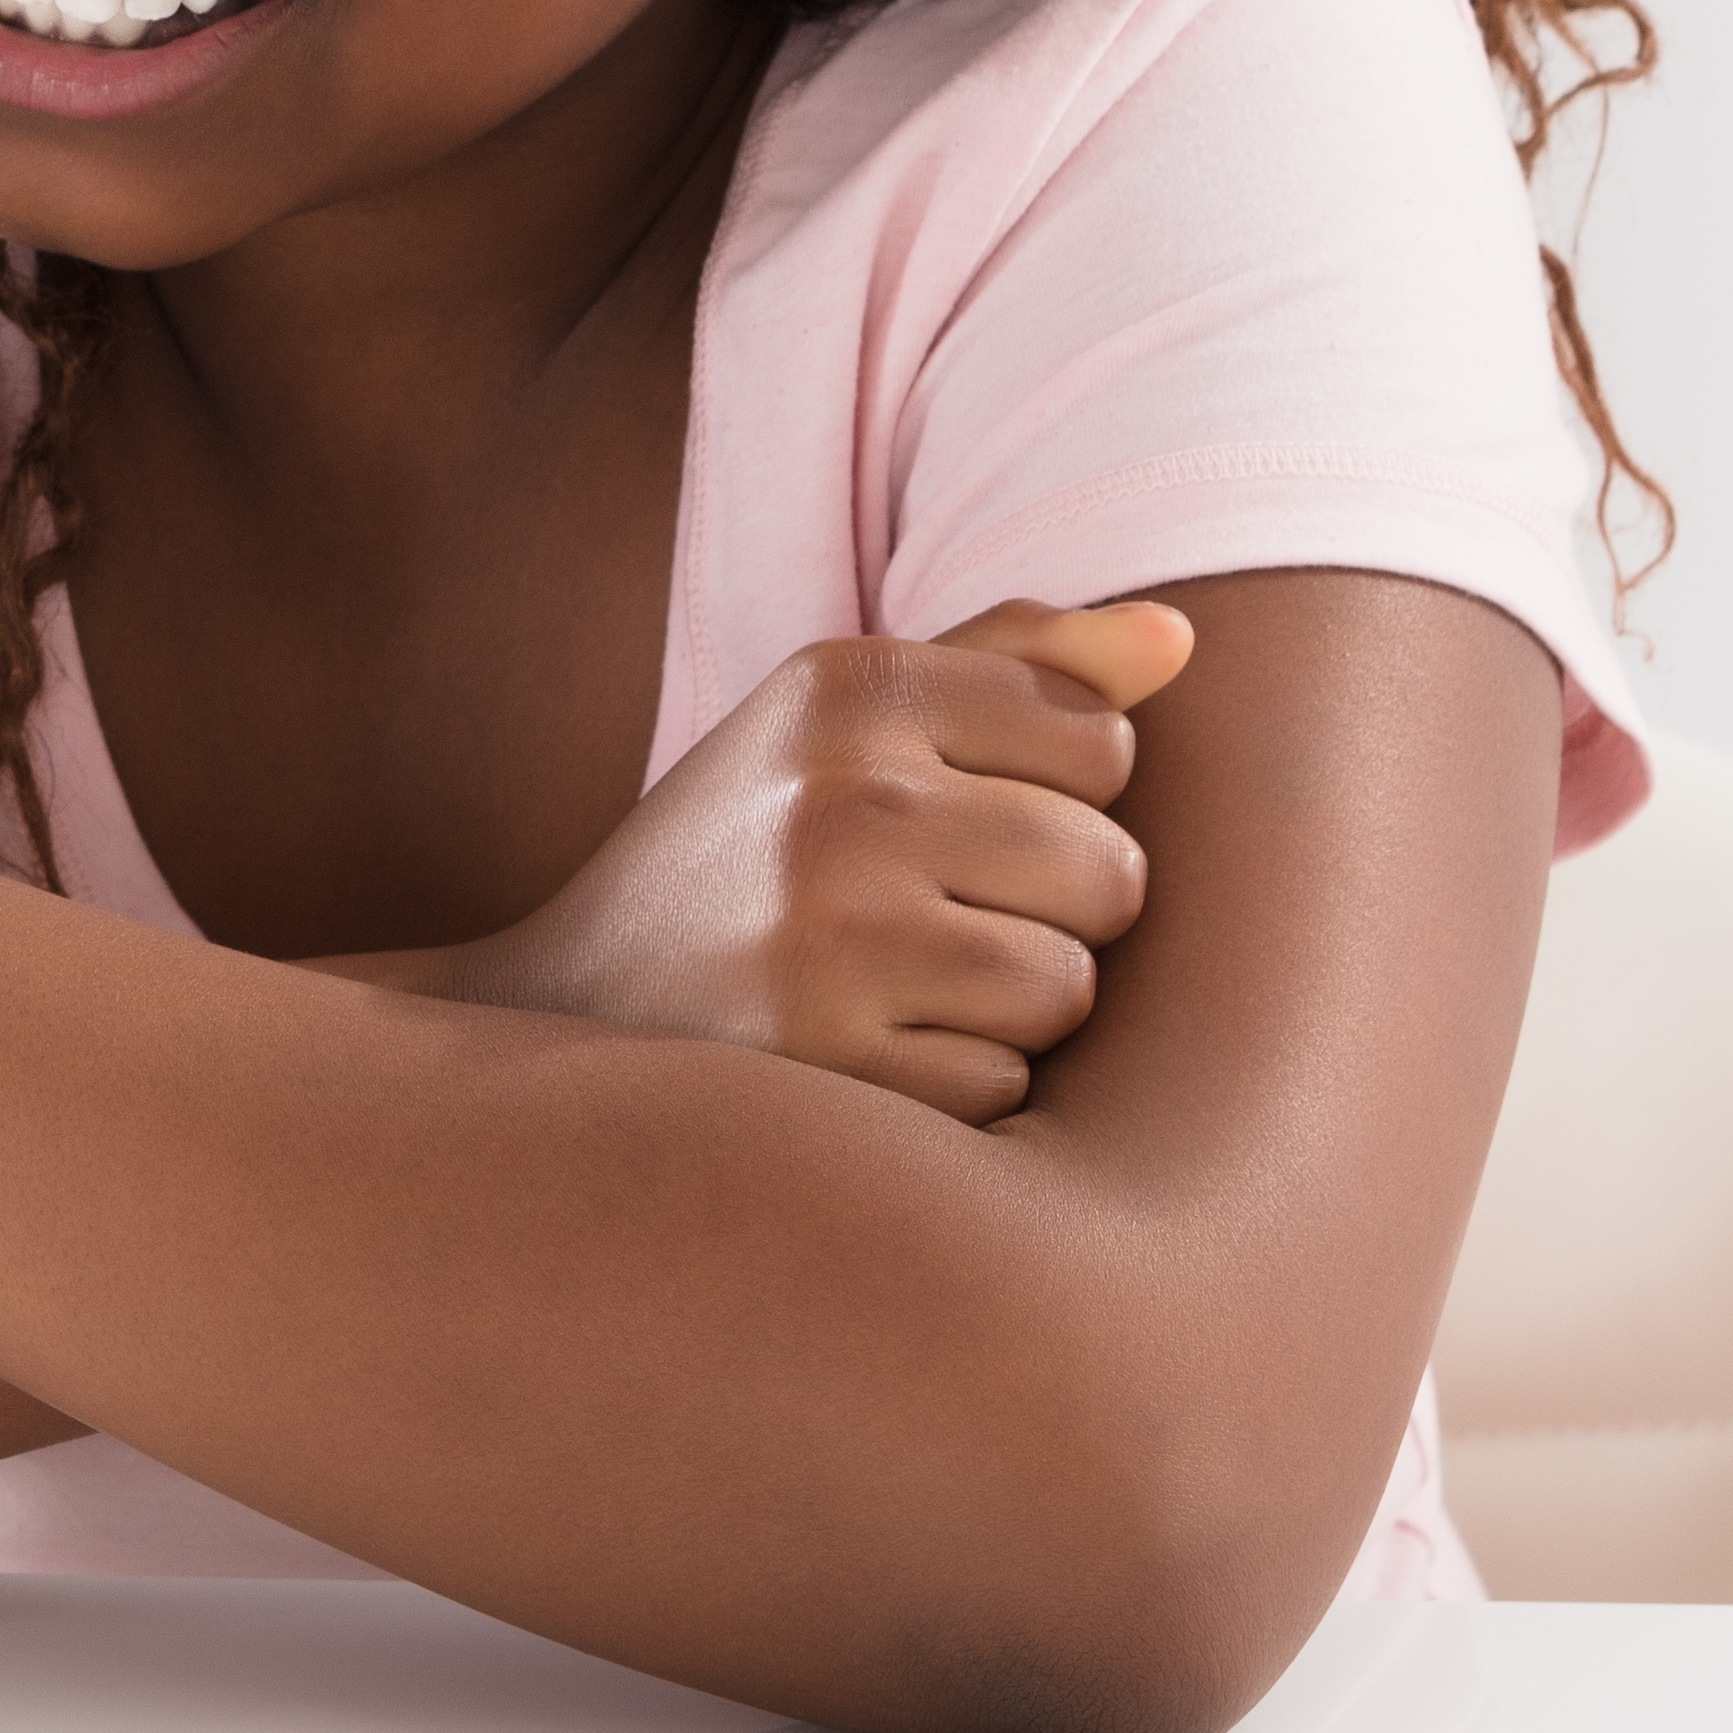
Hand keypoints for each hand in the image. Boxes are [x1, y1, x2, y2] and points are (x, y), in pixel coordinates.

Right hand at [433, 597, 1188, 1124]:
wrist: (552, 1017)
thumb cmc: (740, 863)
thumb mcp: (839, 729)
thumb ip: (1013, 665)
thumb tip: (1180, 640)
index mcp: (848, 685)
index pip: (1103, 741)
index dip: (1047, 802)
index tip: (943, 824)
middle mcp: (840, 795)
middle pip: (1111, 871)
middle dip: (1043, 917)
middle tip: (915, 924)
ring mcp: (830, 935)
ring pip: (1069, 990)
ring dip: (1001, 1014)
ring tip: (885, 993)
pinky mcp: (829, 1067)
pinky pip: (1004, 1088)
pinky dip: (947, 1092)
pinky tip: (856, 1065)